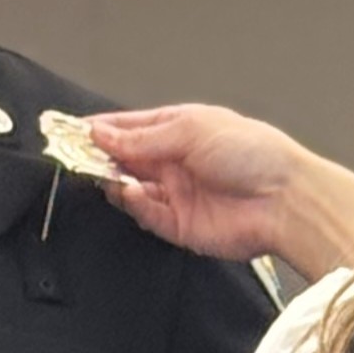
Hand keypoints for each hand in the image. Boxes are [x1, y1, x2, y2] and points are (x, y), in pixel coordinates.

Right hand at [87, 105, 353, 276]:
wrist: (284, 199)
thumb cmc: (249, 151)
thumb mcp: (191, 130)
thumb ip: (142, 138)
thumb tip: (100, 134)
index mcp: (180, 128)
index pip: (130, 127)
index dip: (101, 129)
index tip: (69, 131)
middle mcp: (173, 161)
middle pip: (124, 158)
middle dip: (99, 156)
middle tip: (73, 155)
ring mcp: (175, 194)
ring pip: (128, 187)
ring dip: (112, 180)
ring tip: (103, 173)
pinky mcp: (178, 226)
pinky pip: (144, 213)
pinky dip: (132, 202)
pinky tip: (129, 191)